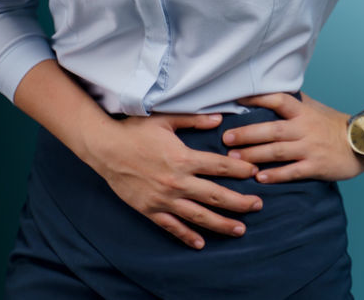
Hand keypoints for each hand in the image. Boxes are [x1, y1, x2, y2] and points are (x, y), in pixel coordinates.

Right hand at [86, 113, 263, 249]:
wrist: (105, 148)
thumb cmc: (135, 131)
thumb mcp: (165, 119)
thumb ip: (194, 120)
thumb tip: (220, 119)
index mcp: (182, 158)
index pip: (219, 167)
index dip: (240, 171)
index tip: (255, 173)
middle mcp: (177, 182)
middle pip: (215, 196)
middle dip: (240, 202)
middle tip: (258, 205)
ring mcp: (164, 199)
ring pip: (199, 216)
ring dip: (222, 223)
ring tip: (240, 229)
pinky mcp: (150, 209)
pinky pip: (172, 226)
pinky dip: (187, 236)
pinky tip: (201, 243)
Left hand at [222, 92, 363, 183]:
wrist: (363, 143)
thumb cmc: (334, 125)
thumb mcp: (315, 108)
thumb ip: (294, 102)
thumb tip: (270, 92)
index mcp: (303, 112)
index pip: (278, 100)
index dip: (257, 98)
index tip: (236, 99)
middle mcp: (304, 128)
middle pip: (272, 129)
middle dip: (247, 134)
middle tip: (226, 138)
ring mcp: (310, 148)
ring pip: (277, 151)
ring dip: (254, 155)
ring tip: (234, 158)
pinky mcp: (316, 166)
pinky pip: (292, 171)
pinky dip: (275, 175)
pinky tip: (259, 178)